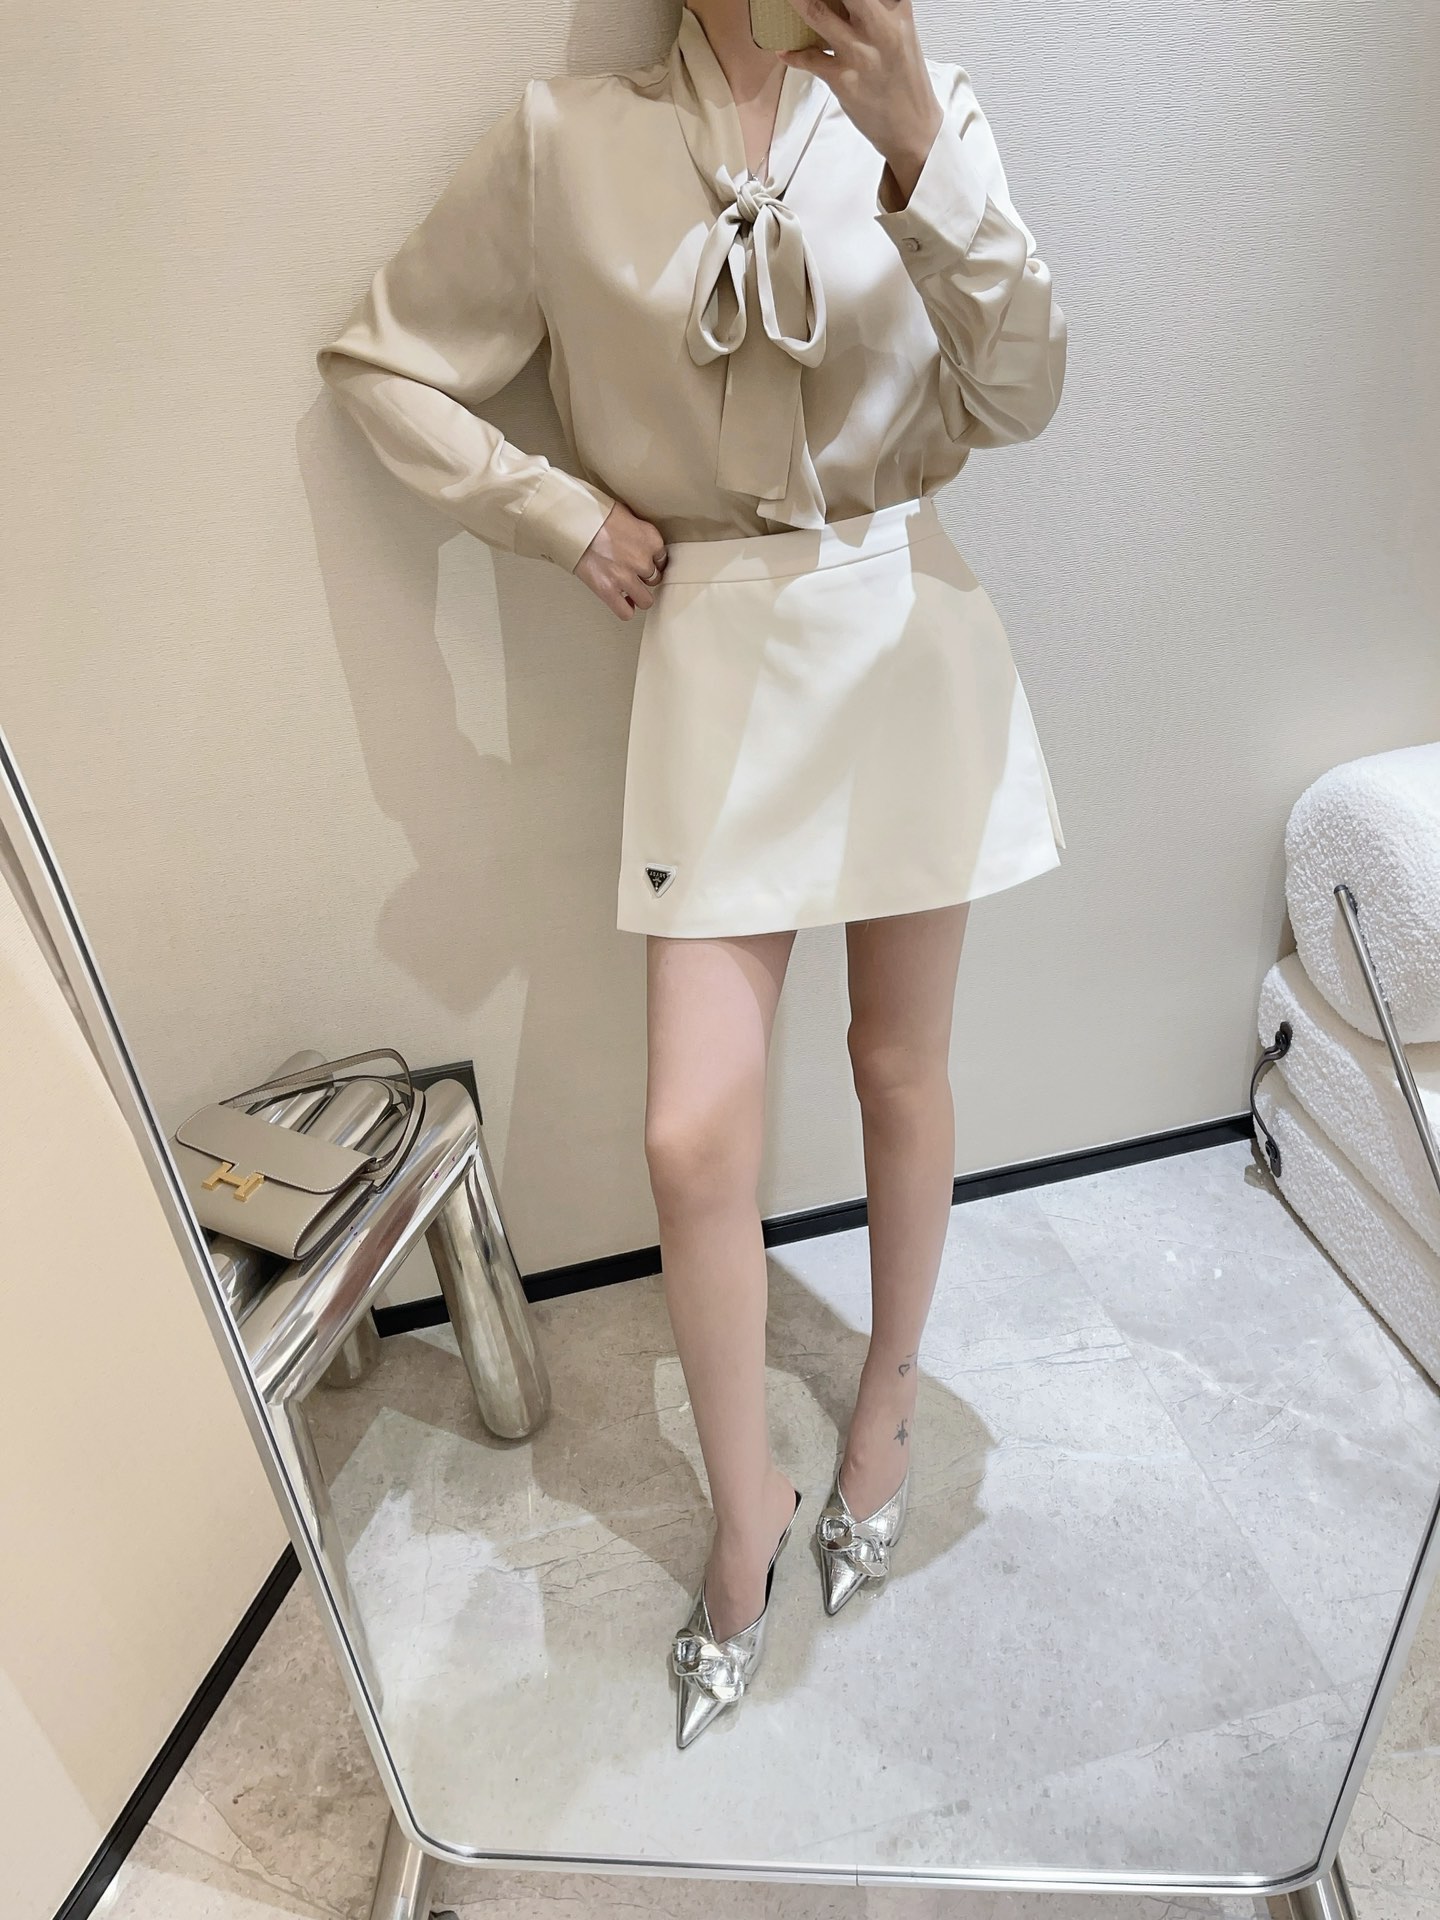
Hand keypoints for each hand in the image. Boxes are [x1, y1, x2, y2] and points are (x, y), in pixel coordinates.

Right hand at [573, 500, 668, 618]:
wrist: (573, 521)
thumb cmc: (594, 513)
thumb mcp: (626, 514)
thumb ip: (637, 532)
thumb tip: (635, 539)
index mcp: (650, 539)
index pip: (662, 559)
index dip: (651, 561)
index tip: (643, 561)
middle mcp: (642, 560)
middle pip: (654, 579)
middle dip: (644, 577)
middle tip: (632, 573)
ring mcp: (625, 577)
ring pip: (645, 600)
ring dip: (638, 596)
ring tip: (629, 591)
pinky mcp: (608, 589)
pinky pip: (625, 612)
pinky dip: (625, 609)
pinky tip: (621, 601)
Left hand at [778, 0, 944, 205]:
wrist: (913, 128)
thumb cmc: (904, 80)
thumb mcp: (900, 33)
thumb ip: (878, 11)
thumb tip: (845, 5)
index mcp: (897, 10)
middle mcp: (880, 26)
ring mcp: (860, 53)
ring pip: (818, 14)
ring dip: (797, 2)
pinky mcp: (844, 79)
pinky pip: (809, 59)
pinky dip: (793, 54)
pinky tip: (784, 52)